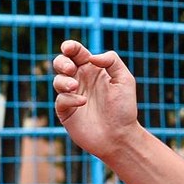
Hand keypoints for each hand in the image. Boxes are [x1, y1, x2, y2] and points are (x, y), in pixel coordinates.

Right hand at [51, 40, 139, 160]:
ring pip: (58, 80)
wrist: (120, 136)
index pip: (77, 53)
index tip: (68, 48)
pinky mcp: (66, 111)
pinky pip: (60, 99)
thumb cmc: (124, 108)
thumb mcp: (125, 80)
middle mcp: (81, 81)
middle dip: (61, 62)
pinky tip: (82, 102)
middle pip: (61, 63)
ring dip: (63, 80)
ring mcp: (72, 96)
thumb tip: (92, 57)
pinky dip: (69, 98)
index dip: (70, 47)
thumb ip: (112, 61)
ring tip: (74, 86)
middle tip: (71, 69)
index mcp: (94, 70)